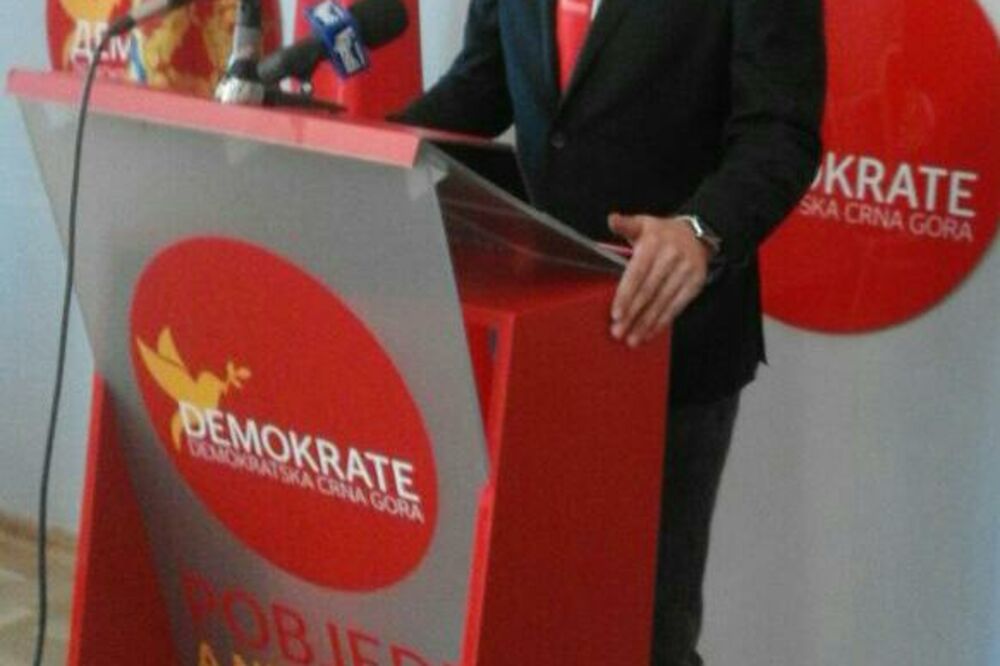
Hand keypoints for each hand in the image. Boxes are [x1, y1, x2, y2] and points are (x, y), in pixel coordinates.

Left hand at [608, 213, 711, 346]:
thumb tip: (612, 219)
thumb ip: (625, 224)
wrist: (697, 234)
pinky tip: (650, 333)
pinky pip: (677, 306)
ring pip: (662, 302)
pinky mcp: (695, 283)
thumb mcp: (643, 223)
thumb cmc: (661, 233)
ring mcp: (685, 271)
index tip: (616, 314)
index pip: (637, 273)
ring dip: (646, 323)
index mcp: (654, 243)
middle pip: (649, 291)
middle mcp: (671, 257)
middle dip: (633, 314)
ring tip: (632, 339)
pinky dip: (662, 321)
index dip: (626, 295)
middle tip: (618, 332)